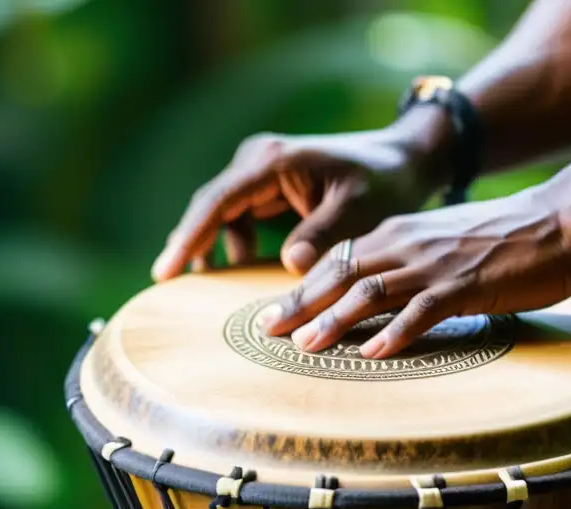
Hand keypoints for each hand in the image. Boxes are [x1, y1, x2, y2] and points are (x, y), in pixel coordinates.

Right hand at [151, 117, 451, 280]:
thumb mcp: (359, 211)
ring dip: (212, 247)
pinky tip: (238, 270)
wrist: (404, 161)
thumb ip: (324, 236)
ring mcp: (260, 172)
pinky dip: (234, 244)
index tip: (167, 271)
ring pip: (220, 214)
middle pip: (209, 207)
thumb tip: (289, 266)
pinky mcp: (267, 188)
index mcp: (273, 161)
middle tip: (166, 282)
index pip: (217, 202)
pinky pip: (238, 217)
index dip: (189, 237)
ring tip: (203, 284)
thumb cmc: (385, 183)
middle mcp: (258, 160)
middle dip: (189, 244)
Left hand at [260, 186, 570, 358]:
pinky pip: (422, 310)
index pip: (336, 262)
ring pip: (370, 291)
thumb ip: (405, 263)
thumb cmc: (502, 236)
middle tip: (267, 331)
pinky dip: (394, 332)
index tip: (271, 314)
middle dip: (299, 304)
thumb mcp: (439, 242)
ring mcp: (435, 265)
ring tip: (307, 346)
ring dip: (335, 320)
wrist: (562, 217)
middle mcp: (407, 245)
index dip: (299, 289)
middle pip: (339, 275)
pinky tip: (372, 353)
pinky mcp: (466, 284)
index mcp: (397, 234)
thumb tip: (375, 296)